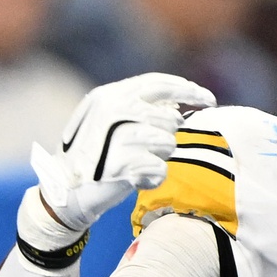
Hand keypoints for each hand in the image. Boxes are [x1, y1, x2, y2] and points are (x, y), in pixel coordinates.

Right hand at [29, 73, 210, 233]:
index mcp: (110, 95)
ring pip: (168, 143)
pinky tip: (138, 178)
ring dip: (161, 157)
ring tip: (141, 163)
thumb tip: (178, 106)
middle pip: (169, 117)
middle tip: (156, 148)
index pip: (159, 84)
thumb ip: (142, 110)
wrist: (66, 191)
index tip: (210, 100)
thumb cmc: (97, 157)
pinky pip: (160, 169)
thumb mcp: (113, 125)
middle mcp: (112, 110)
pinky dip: (154, 177)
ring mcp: (115, 136)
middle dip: (170, 135)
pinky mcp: (120, 164)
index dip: (188, 90)